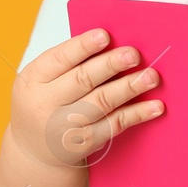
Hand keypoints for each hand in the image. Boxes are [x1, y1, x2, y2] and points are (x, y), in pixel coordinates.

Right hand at [10, 28, 163, 167]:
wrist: (34, 151)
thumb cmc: (43, 103)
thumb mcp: (41, 81)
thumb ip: (67, 63)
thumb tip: (111, 44)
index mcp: (33, 81)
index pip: (59, 59)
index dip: (83, 47)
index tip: (105, 35)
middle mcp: (46, 104)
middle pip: (83, 80)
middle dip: (111, 65)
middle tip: (134, 54)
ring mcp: (65, 127)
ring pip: (102, 102)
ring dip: (129, 88)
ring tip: (151, 76)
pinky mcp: (85, 143)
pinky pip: (115, 125)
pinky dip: (137, 114)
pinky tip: (155, 106)